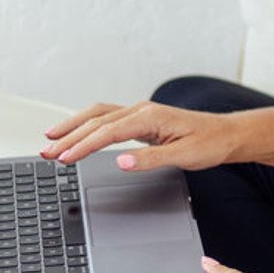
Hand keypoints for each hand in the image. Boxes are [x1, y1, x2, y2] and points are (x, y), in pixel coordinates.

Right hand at [40, 101, 238, 170]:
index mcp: (151, 117)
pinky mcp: (142, 119)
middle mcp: (142, 110)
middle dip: (69, 136)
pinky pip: (108, 117)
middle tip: (46, 152)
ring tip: (50, 139)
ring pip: (99, 115)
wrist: (227, 134)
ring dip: (73, 126)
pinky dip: (87, 124)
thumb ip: (151, 159)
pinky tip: (76, 131)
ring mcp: (141, 113)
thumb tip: (121, 162)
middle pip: (97, 121)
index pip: (108, 132)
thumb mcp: (184, 156)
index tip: (64, 158)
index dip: (83, 145)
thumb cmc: (209, 144)